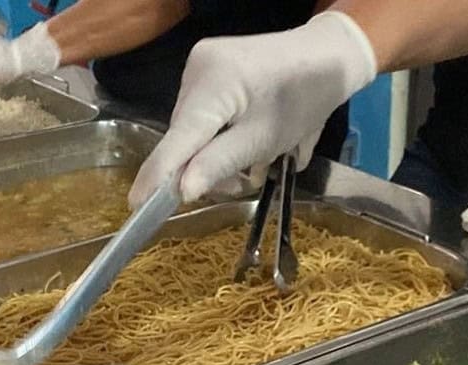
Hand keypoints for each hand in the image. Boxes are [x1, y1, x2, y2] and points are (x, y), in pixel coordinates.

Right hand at [128, 11, 375, 206]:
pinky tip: (248, 137)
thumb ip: (219, 164)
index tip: (137, 205)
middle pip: (186, 133)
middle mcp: (198, 68)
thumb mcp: (264, 140)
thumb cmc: (303, 99)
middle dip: (204, 163)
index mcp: (212, 84)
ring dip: (217, 149)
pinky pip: (207, 111)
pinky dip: (223, 131)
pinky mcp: (212, 66)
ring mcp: (203, 63)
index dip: (158, 175)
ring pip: (197, 125)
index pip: (177, 139)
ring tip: (257, 158)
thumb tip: (181, 191)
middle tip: (240, 184)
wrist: (330, 56)